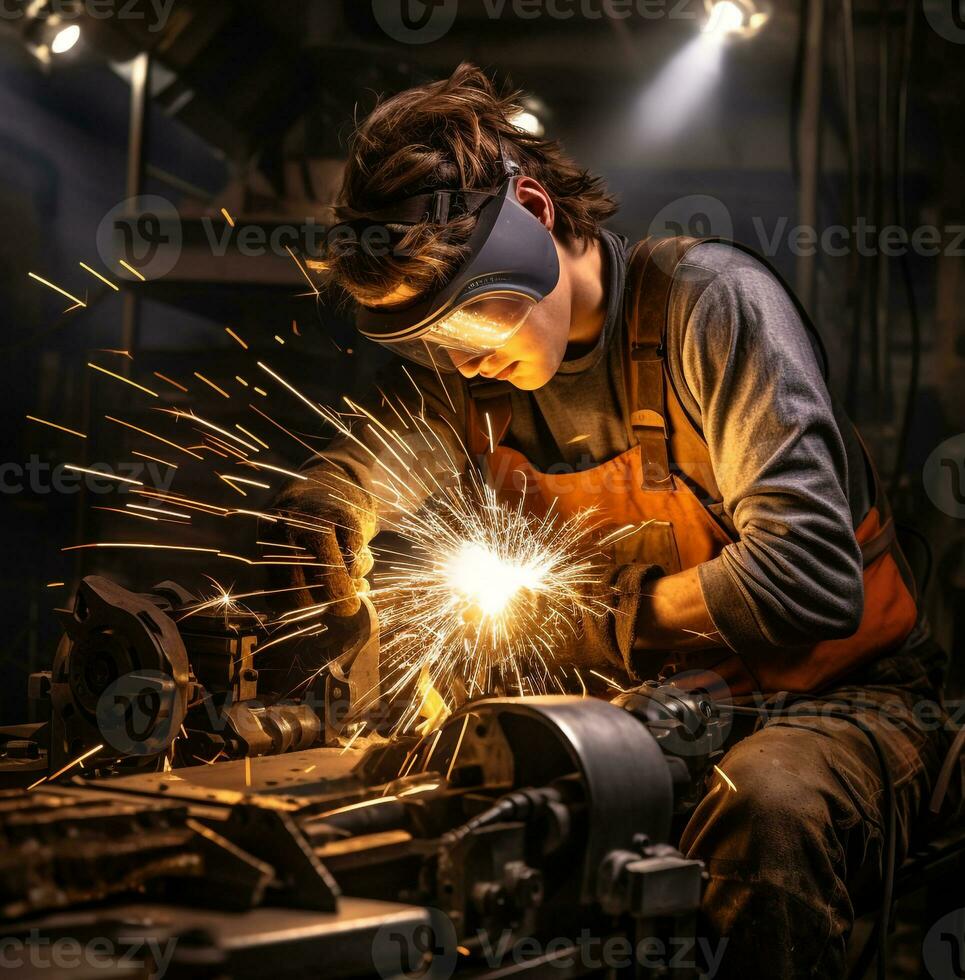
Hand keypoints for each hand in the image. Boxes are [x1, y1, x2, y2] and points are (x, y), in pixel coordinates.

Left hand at [265, 466, 377, 616]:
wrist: (337, 475)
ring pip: (336, 574)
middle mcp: (286, 530)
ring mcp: (316, 520)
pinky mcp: (345, 514)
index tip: (323, 608)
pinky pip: (356, 554)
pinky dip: (361, 560)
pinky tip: (360, 552)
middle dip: (336, 604)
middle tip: (352, 605)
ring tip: (358, 575)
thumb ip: (299, 576)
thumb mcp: (295, 543)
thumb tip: (323, 613)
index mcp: (268, 542)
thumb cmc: (316, 522)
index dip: (306, 607)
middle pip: (308, 588)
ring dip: (355, 582)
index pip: (280, 594)